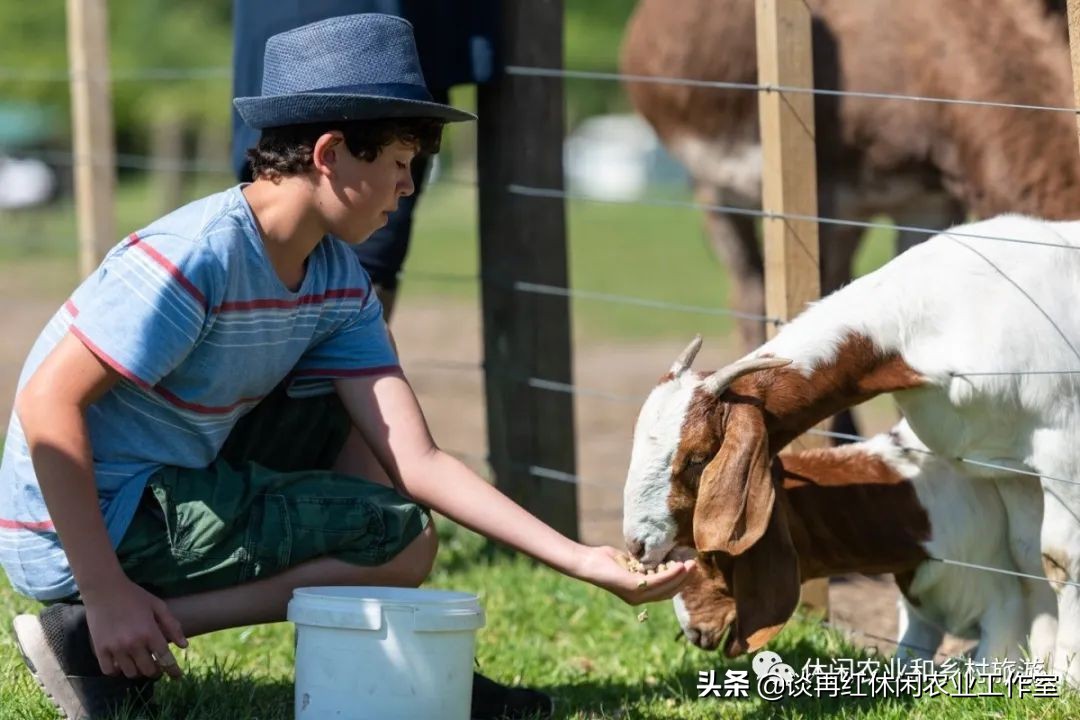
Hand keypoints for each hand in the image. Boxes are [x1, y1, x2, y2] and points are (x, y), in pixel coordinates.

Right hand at [83, 577, 187, 678]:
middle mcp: (133, 643)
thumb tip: (184, 646)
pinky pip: (110, 671)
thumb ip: (172, 625)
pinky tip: (122, 663)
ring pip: (130, 673)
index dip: (173, 670)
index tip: (177, 675)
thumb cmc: (134, 596)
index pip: (165, 658)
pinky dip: (117, 671)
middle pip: (148, 670)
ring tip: (140, 663)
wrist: (104, 589)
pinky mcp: (100, 649)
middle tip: (157, 667)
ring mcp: (115, 648)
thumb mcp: (158, 606)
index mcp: (150, 632)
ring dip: (138, 671)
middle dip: (156, 671)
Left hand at [575, 545, 694, 604]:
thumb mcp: (630, 562)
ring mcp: (636, 595)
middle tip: (695, 566)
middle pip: (669, 591)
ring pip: (666, 587)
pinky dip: (671, 574)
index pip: (665, 591)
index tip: (689, 569)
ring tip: (691, 565)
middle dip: (684, 579)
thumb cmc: (605, 560)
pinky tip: (679, 566)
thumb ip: (644, 564)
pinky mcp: (633, 587)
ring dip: (681, 576)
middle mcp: (639, 598)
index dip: (679, 581)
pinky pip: (658, 581)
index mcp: (639, 593)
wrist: (587, 562)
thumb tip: (659, 558)